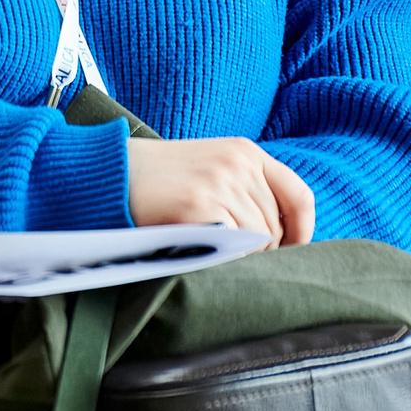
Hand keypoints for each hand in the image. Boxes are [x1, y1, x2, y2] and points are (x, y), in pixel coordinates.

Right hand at [126, 137, 315, 246]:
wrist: (109, 172)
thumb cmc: (160, 180)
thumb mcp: (211, 168)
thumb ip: (245, 190)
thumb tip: (281, 239)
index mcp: (246, 152)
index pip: (300, 196)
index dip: (302, 232)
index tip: (289, 252)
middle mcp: (239, 164)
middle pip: (276, 229)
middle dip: (259, 251)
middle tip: (228, 256)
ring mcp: (220, 184)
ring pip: (256, 243)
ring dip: (236, 257)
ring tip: (206, 250)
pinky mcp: (200, 207)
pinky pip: (232, 248)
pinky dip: (220, 259)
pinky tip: (197, 250)